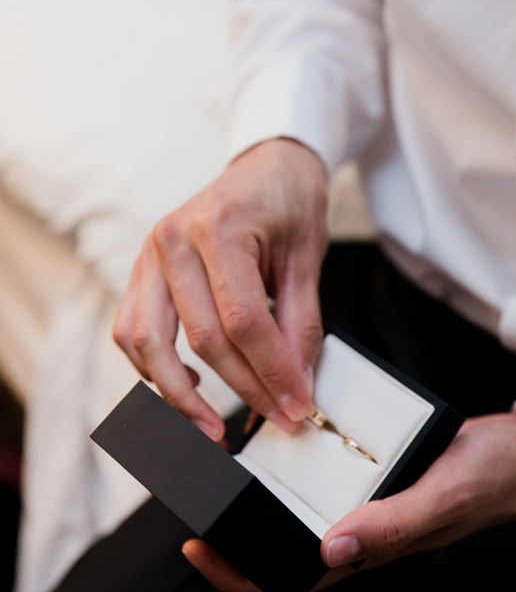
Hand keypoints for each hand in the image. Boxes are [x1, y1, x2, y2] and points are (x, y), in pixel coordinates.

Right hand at [113, 138, 328, 441]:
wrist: (265, 167)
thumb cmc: (287, 203)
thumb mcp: (307, 258)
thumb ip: (300, 325)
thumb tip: (295, 386)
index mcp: (219, 229)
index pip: (243, 322)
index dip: (271, 373)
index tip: (296, 406)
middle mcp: (173, 240)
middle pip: (201, 339)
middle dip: (243, 389)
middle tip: (277, 418)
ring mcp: (149, 255)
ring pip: (148, 343)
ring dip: (180, 395)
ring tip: (214, 425)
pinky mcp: (141, 271)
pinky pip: (131, 331)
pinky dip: (152, 368)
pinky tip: (189, 382)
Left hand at [182, 410, 515, 591]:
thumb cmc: (485, 479)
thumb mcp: (440, 497)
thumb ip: (392, 525)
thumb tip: (329, 551)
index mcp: (370, 551)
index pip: (294, 582)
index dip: (242, 577)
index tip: (201, 551)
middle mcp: (358, 533)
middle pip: (283, 552)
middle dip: (234, 542)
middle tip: (193, 508)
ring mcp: (363, 506)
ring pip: (297, 517)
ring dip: (258, 506)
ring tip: (221, 477)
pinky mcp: (370, 478)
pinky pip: (322, 483)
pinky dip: (292, 472)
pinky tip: (273, 442)